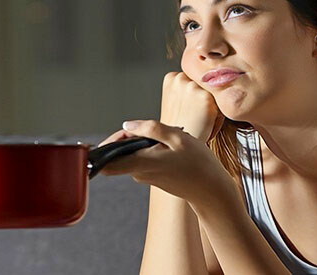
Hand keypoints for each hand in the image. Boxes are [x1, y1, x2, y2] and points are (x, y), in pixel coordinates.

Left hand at [98, 120, 233, 204]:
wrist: (212, 191)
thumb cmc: (199, 164)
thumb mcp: (178, 137)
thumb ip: (150, 128)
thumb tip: (127, 125)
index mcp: (141, 163)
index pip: (106, 163)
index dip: (105, 146)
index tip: (123, 132)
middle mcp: (138, 173)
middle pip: (116, 155)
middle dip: (125, 138)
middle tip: (146, 130)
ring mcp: (144, 176)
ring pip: (130, 155)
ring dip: (141, 141)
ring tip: (165, 138)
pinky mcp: (151, 177)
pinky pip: (141, 159)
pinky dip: (149, 149)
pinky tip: (169, 147)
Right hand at [160, 72, 225, 142]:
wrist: (179, 147)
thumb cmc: (179, 127)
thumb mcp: (176, 101)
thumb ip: (187, 88)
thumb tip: (209, 80)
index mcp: (171, 77)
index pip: (195, 77)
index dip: (195, 93)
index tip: (189, 107)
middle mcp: (180, 78)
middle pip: (204, 81)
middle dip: (204, 95)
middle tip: (195, 114)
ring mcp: (193, 86)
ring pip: (214, 90)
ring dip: (213, 103)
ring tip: (200, 119)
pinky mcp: (205, 97)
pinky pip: (222, 101)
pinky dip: (218, 114)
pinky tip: (206, 122)